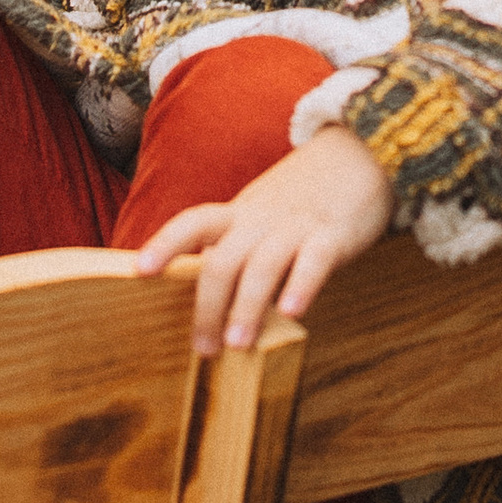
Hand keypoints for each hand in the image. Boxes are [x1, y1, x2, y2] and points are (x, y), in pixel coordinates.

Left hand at [131, 127, 395, 354]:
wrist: (361, 153)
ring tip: (237, 345)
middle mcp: (261, 219)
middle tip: (204, 349)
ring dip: (246, 307)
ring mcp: (296, 226)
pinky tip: (291, 314)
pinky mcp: (333, 235)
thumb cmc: (304, 197)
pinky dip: (301, 287)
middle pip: (223, 260)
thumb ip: (237, 247)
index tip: (140, 270)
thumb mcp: (261, 213)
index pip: (193, 223)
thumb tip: (208, 302)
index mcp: (239, 214)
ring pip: (262, 266)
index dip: (165, 244)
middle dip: (209, 307)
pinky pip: (314, 262)